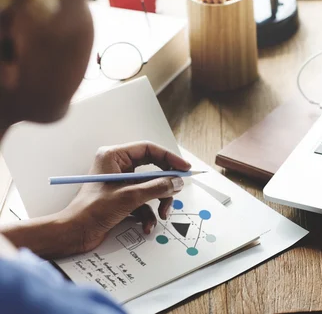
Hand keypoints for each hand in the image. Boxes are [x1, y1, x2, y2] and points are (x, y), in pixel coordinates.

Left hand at [61, 141, 190, 253]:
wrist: (73, 235)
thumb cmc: (91, 211)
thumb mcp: (129, 197)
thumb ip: (157, 187)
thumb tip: (177, 182)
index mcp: (114, 156)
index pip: (149, 149)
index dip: (169, 158)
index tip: (184, 169)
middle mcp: (118, 167)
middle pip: (153, 170)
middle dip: (165, 185)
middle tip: (177, 191)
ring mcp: (121, 183)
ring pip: (151, 187)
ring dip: (159, 202)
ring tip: (161, 215)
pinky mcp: (122, 199)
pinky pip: (144, 202)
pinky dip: (148, 214)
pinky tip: (146, 226)